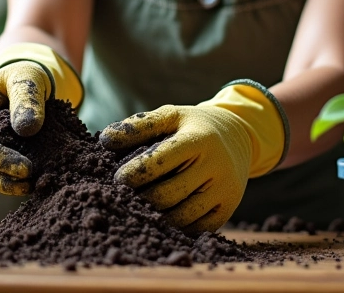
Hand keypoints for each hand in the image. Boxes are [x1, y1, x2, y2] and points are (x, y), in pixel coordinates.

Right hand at [0, 43, 82, 194]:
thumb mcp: (28, 77)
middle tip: (30, 179)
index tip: (24, 167)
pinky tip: (33, 184)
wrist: (30, 81)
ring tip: (33, 186)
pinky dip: (12, 182)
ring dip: (6, 184)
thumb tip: (27, 129)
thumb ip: (27, 98)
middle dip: (1, 175)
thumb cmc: (25, 75)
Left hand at [99, 83, 287, 233]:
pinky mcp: (228, 208)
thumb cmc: (193, 125)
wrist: (238, 134)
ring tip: (138, 208)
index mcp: (198, 139)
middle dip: (141, 199)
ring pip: (181, 217)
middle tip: (124, 198)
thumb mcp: (170, 115)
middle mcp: (215, 166)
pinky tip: (161, 216)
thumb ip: (138, 126)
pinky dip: (175, 226)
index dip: (134, 173)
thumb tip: (105, 140)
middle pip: (168, 195)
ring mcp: (224, 190)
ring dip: (155, 216)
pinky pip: (196, 228)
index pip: (160, 162)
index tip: (117, 179)